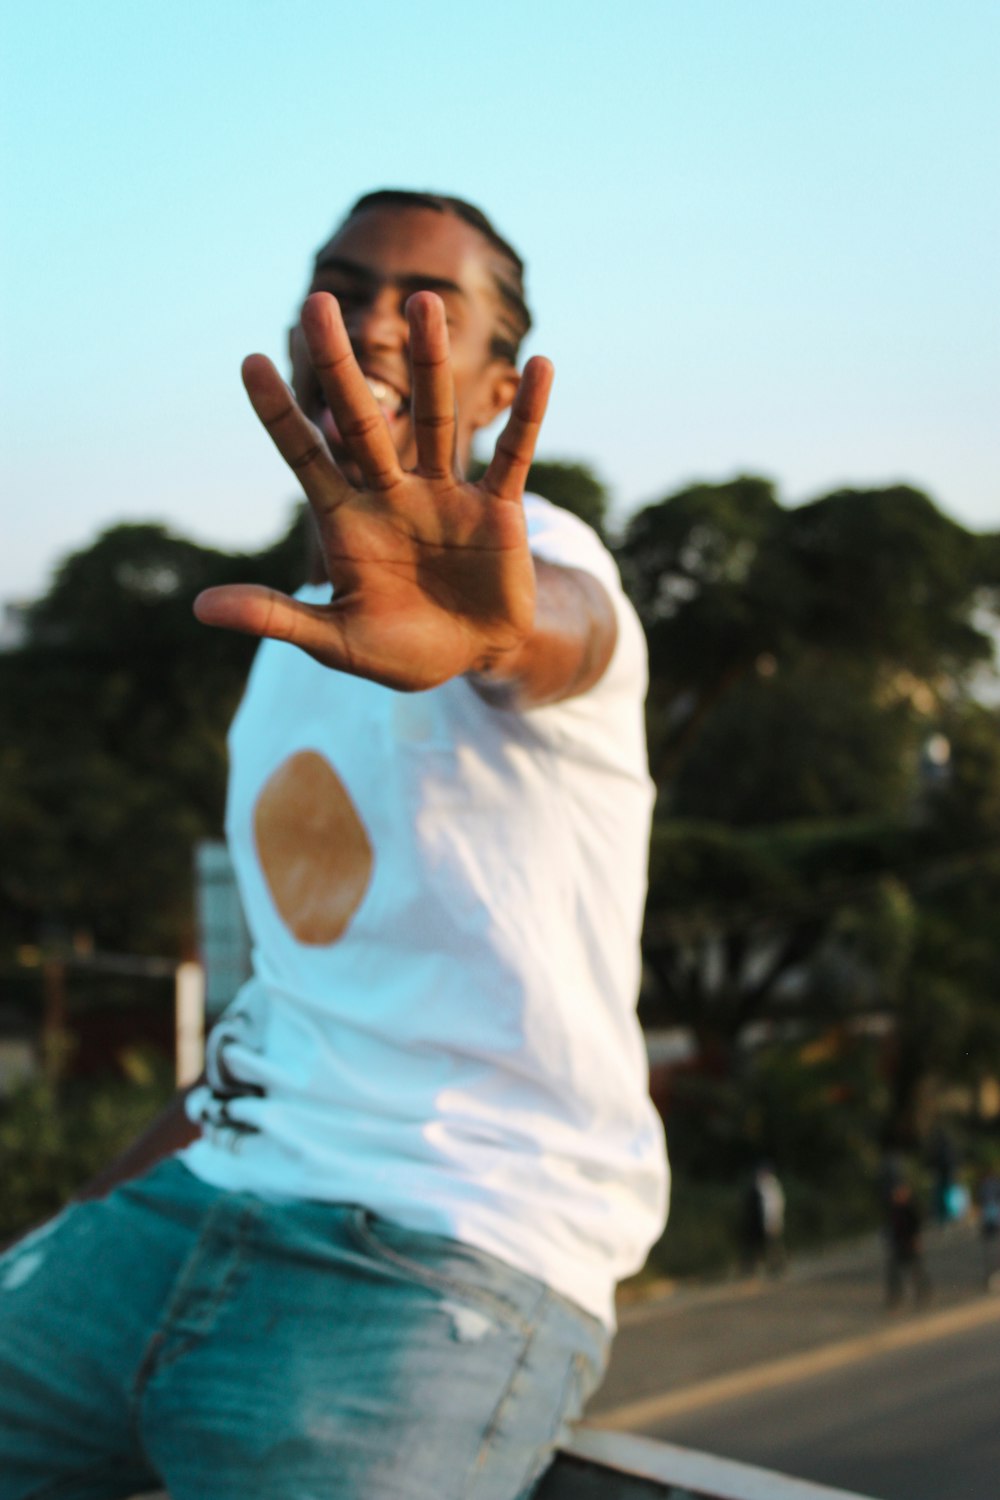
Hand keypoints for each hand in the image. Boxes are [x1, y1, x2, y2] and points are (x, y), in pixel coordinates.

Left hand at [194, 292, 553, 690]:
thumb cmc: (400, 650)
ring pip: (434, 420)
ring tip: (423, 302)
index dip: (279, 414)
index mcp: (348, 521)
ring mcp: (446, 495)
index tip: (248, 361)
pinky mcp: (498, 510)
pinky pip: (514, 455)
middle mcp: (393, 493)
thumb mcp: (335, 640)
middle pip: (363, 421)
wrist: (473, 655)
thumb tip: (199, 607)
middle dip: (339, 367)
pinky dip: (529, 415)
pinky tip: (541, 366)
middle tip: (317, 303)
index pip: (306, 458)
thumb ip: (277, 616)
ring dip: (430, 363)